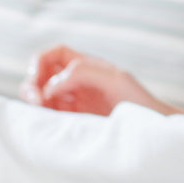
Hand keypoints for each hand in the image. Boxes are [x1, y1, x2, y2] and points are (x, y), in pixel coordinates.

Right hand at [20, 47, 179, 117]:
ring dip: (35, 101)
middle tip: (37, 100)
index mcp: (87, 66)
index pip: (55, 55)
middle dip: (32, 84)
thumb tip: (52, 85)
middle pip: (42, 76)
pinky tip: (45, 119)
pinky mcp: (73, 121)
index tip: (35, 74)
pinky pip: (49, 115)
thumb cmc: (138, 101)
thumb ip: (83, 73)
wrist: (150, 128)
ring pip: (42, 96)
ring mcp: (74, 102)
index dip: (41, 60)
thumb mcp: (115, 79)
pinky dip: (41, 116)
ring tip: (41, 110)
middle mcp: (77, 83)